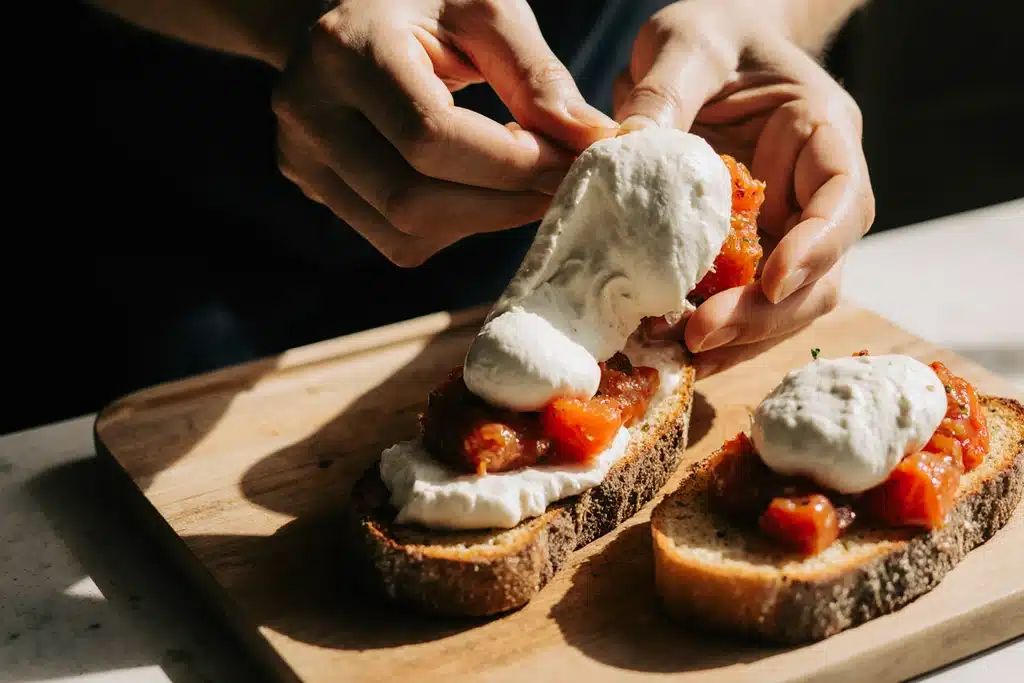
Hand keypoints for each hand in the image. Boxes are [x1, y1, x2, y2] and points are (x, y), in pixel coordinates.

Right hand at [271, 0, 617, 266]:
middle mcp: (308, 110)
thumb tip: (589, 141)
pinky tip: (481, 194)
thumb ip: (535, 74)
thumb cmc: (425, 2)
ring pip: (404, 231)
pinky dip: (453, 228)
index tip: (571, 161)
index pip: (430, 136)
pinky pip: (394, 239)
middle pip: (413, 197)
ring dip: (482, 222)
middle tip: (560, 185)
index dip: (511, 162)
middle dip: (502, 203)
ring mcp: (302, 157)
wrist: (342, 11)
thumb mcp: (483, 9)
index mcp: (347, 50)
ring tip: (526, 188)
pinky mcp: (314, 186)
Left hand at [619, 0, 874, 377]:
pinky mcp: (743, 250)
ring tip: (677, 352)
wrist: (705, 47)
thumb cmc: (712, 31)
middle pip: (819, 273)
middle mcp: (813, 192)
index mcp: (823, 133)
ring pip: (785, 303)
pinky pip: (739, 301)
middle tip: (699, 334)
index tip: (773, 279)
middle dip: (765, 312)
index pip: (844, 200)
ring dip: (739, 335)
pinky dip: (712, 329)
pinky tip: (668, 345)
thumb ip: (666, 91)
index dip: (816, 246)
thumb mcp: (686, 43)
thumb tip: (626, 149)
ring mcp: (782, 227)